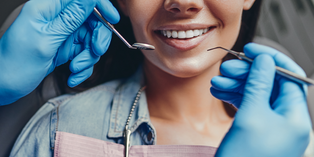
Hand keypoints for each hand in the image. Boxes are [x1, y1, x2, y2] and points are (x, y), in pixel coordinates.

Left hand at [0, 0, 119, 104]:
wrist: (3, 86)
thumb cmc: (15, 64)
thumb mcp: (46, 40)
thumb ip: (71, 17)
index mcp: (48, 8)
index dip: (101, 5)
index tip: (112, 20)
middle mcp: (57, 18)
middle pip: (92, 20)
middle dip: (97, 38)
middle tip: (95, 51)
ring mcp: (62, 34)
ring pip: (90, 39)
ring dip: (88, 57)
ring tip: (76, 69)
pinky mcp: (65, 48)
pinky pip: (84, 53)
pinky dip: (83, 66)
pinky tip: (73, 76)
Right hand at [211, 43, 311, 156]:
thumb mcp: (251, 116)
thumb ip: (258, 85)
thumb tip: (264, 61)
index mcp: (294, 117)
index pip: (288, 77)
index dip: (270, 60)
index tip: (250, 50)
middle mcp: (286, 121)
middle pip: (269, 85)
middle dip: (247, 74)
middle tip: (227, 68)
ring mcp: (270, 127)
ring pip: (255, 95)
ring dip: (236, 85)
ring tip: (216, 83)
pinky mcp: (256, 131)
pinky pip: (247, 107)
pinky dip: (233, 98)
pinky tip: (218, 93)